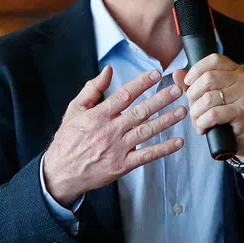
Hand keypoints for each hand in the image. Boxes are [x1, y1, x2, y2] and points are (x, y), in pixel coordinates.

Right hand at [43, 67, 185, 205]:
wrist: (61, 172)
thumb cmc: (68, 139)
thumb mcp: (74, 110)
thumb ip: (92, 89)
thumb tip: (108, 70)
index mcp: (99, 115)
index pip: (124, 95)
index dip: (141, 83)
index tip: (156, 74)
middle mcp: (111, 130)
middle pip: (140, 112)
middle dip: (160, 100)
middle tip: (177, 90)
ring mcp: (118, 148)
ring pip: (146, 131)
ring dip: (166, 121)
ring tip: (182, 111)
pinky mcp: (123, 165)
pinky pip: (147, 155)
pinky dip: (163, 149)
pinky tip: (178, 142)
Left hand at [177, 53, 243, 162]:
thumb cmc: (227, 115)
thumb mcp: (209, 95)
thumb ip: (193, 84)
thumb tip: (177, 74)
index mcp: (236, 71)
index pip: (214, 60)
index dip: (196, 70)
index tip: (188, 83)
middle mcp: (243, 79)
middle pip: (208, 78)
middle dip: (193, 95)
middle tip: (192, 108)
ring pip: (208, 98)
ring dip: (196, 112)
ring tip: (197, 120)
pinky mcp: (243, 111)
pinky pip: (214, 114)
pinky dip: (203, 122)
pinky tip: (203, 127)